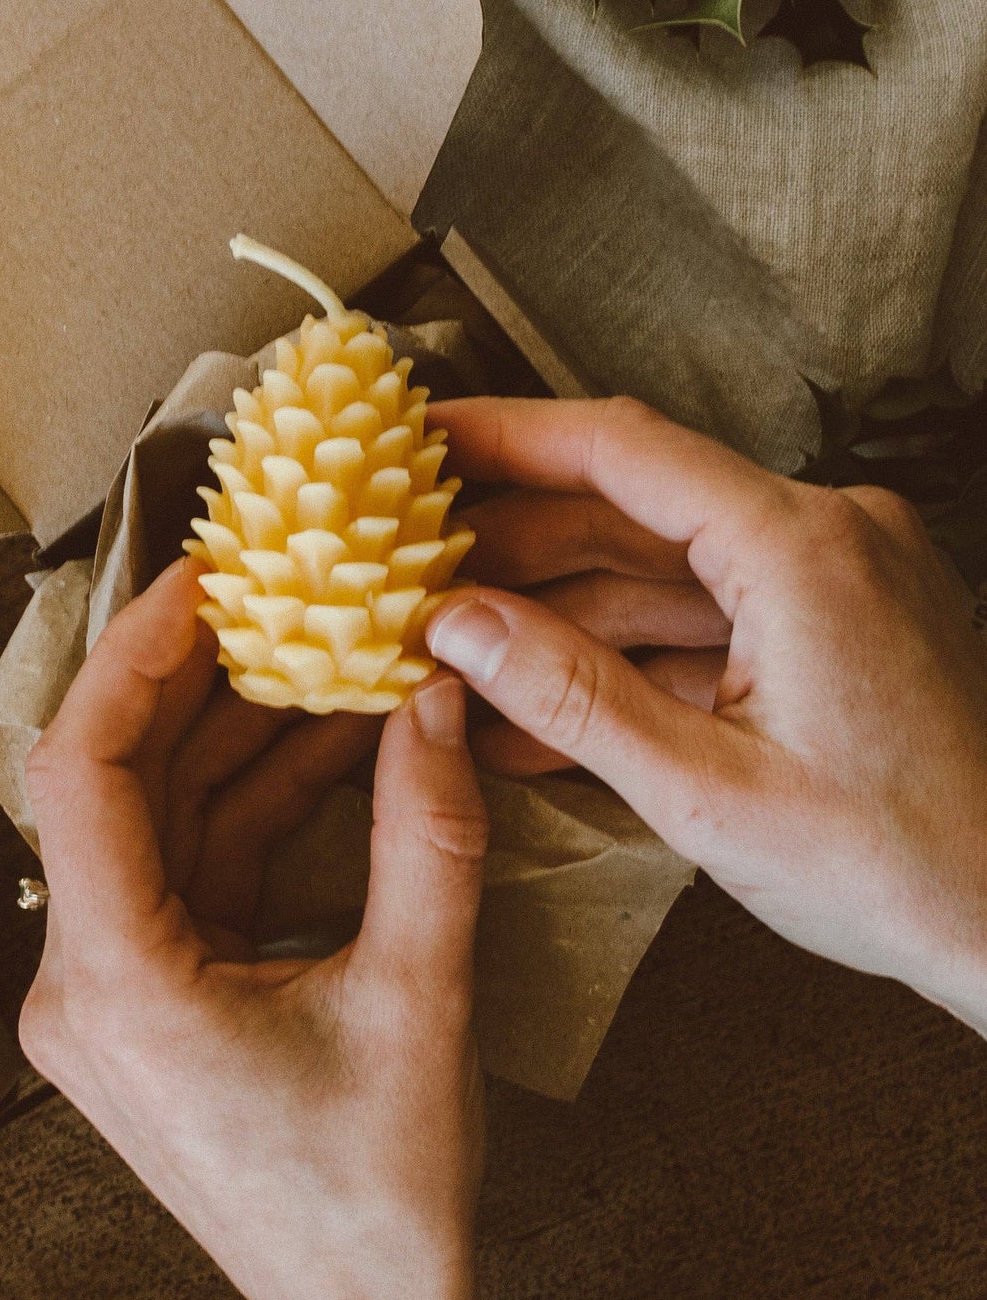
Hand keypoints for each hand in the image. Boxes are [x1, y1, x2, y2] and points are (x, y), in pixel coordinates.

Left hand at [20, 558, 673, 1299]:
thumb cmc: (380, 1193)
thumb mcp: (422, 993)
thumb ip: (428, 831)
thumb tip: (439, 693)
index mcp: (114, 979)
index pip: (88, 768)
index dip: (141, 653)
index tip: (209, 571)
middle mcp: (80, 982)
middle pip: (120, 783)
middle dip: (205, 681)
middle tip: (281, 588)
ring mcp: (110, 997)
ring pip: (161, 823)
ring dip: (242, 741)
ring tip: (328, 650)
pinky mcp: (153, 1006)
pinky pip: (192, 873)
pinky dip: (255, 810)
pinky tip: (331, 744)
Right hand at [427, 396, 986, 1032]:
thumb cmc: (896, 867)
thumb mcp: (706, 791)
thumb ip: (571, 696)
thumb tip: (452, 623)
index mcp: (800, 547)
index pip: (622, 448)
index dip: (506, 434)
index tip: (414, 432)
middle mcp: (827, 536)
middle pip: (634, 508)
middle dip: (514, 545)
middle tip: (402, 567)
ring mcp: (838, 581)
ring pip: (665, 569)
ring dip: (560, 615)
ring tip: (449, 657)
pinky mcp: (841, 629)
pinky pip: (710, 621)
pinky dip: (629, 657)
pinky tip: (538, 708)